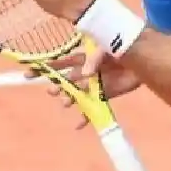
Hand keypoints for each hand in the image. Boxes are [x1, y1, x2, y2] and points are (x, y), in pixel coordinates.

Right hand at [25, 47, 142, 129]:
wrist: (141, 56)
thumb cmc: (121, 45)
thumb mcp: (105, 46)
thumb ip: (94, 59)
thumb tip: (86, 74)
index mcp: (82, 58)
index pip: (60, 63)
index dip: (44, 69)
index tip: (29, 75)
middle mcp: (85, 72)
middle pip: (65, 81)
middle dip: (56, 86)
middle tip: (51, 91)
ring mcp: (94, 85)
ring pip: (76, 95)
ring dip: (68, 99)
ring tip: (65, 103)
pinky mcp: (104, 95)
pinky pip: (92, 107)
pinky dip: (86, 116)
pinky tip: (79, 124)